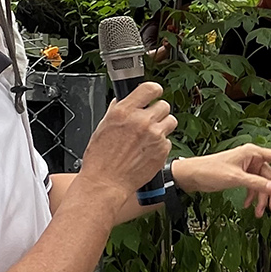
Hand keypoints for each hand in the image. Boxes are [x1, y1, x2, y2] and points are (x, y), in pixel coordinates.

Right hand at [81, 82, 176, 202]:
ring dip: (163, 126)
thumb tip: (122, 101)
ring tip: (150, 136)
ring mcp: (154, 135)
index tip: (155, 93)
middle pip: (163, 105)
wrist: (105, 182)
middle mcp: (141, 121)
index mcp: (124, 111)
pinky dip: (161, 144)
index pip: (150, 88)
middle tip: (149, 121)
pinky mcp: (162, 150)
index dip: (155, 90)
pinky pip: (168, 140)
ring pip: (171, 121)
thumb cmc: (100, 159)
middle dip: (157, 112)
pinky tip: (148, 150)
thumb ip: (116, 111)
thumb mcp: (102, 127)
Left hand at [177, 145, 270, 216]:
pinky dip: (251, 196)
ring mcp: (245, 167)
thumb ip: (255, 184)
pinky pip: (252, 186)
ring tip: (256, 213)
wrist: (190, 175)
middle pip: (270, 177)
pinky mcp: (239, 174)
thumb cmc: (210, 172)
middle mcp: (251, 158)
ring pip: (261, 183)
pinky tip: (247, 206)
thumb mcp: (234, 179)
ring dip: (260, 198)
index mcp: (252, 153)